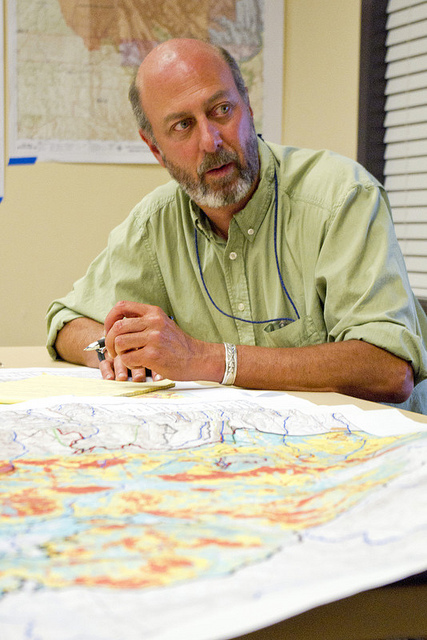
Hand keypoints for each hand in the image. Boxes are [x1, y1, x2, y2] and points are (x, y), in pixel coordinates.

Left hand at [104, 301, 222, 381]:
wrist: (197, 359)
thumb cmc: (178, 345)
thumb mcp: (162, 324)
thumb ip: (144, 321)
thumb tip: (118, 323)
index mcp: (154, 313)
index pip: (122, 306)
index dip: (110, 318)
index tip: (109, 330)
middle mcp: (153, 322)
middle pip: (117, 326)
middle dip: (109, 340)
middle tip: (113, 350)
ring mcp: (153, 338)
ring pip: (119, 342)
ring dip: (119, 353)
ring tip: (128, 357)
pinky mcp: (152, 355)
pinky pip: (127, 358)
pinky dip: (129, 364)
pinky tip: (138, 364)